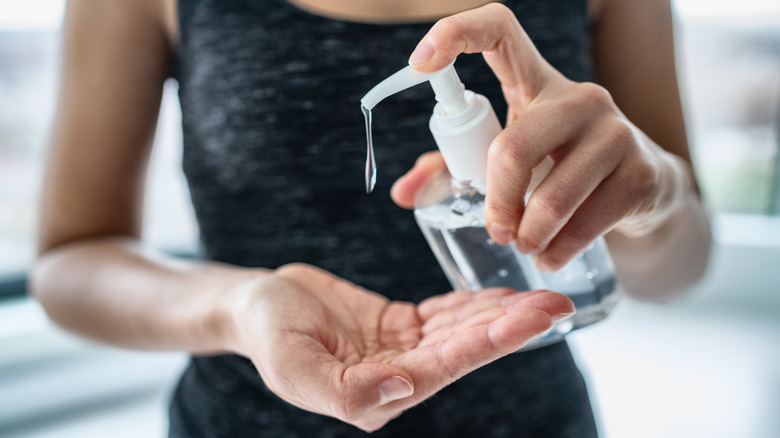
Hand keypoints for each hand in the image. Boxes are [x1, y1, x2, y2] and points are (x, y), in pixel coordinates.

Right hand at [230, 263, 573, 431]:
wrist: (255, 305)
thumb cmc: (267, 333)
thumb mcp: (292, 365)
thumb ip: (345, 391)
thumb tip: (404, 388)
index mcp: (378, 392)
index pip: (448, 366)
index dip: (492, 342)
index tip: (535, 320)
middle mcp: (399, 375)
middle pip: (466, 348)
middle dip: (512, 326)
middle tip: (558, 304)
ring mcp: (402, 349)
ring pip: (462, 330)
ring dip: (502, 313)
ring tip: (545, 295)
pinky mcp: (401, 326)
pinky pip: (445, 314)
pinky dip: (475, 303)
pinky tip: (504, 294)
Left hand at [391, 3, 690, 271]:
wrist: (644, 186)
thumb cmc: (559, 165)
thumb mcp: (510, 157)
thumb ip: (454, 165)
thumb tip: (402, 193)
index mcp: (537, 84)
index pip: (500, 31)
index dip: (457, 33)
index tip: (420, 63)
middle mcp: (580, 98)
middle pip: (514, 148)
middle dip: (496, 202)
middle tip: (496, 230)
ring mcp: (616, 132)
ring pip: (551, 196)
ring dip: (528, 234)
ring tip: (523, 245)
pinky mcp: (641, 173)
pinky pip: (586, 223)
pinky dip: (558, 250)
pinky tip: (550, 256)